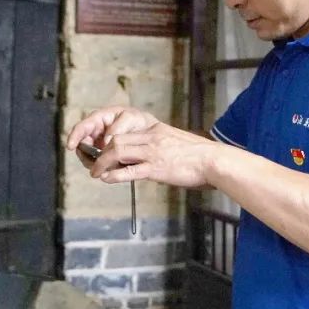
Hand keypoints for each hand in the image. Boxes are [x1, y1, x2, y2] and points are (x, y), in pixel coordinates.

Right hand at [66, 106, 159, 167]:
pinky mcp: (106, 156)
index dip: (75, 135)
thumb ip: (119, 126)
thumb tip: (107, 140)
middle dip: (85, 154)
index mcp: (101, 118)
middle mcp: (98, 131)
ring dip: (93, 162)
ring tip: (102, 167)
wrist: (152, 134)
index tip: (70, 145)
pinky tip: (110, 170)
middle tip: (92, 163)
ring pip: (89, 155)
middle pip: (83, 144)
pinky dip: (102, 167)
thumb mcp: (132, 118)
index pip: (83, 126)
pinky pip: (99, 163)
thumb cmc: (141, 121)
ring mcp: (100, 144)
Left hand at [90, 122, 221, 188]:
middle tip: (94, 163)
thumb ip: (159, 147)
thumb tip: (146, 159)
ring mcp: (153, 152)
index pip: (124, 131)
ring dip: (102, 163)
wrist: (214, 161)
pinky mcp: (157, 168)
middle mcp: (152, 138)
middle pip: (116, 139)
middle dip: (100, 152)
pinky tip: (106, 179)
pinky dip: (114, 175)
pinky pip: (129, 170)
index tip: (102, 151)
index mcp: (156, 130)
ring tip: (95, 172)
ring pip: (118, 151)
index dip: (108, 142)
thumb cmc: (198, 156)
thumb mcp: (175, 143)